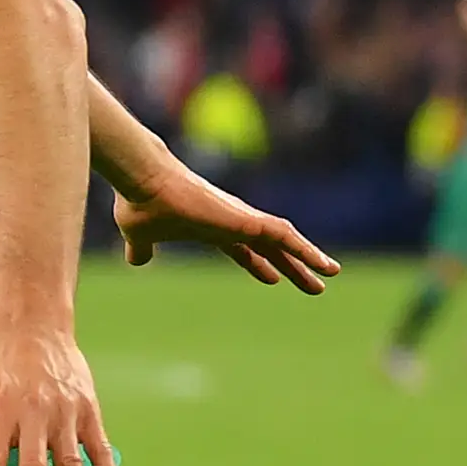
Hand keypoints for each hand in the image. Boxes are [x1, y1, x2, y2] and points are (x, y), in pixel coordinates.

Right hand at [114, 163, 339, 291]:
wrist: (142, 181)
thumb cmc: (141, 203)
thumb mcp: (140, 235)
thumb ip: (143, 249)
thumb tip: (136, 260)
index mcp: (211, 229)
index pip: (242, 249)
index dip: (258, 264)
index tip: (273, 278)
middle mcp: (231, 222)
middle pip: (271, 247)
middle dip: (293, 266)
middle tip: (315, 284)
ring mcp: (240, 219)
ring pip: (284, 240)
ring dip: (307, 257)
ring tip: (330, 273)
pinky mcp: (245, 219)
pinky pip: (284, 236)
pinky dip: (303, 249)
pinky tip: (320, 262)